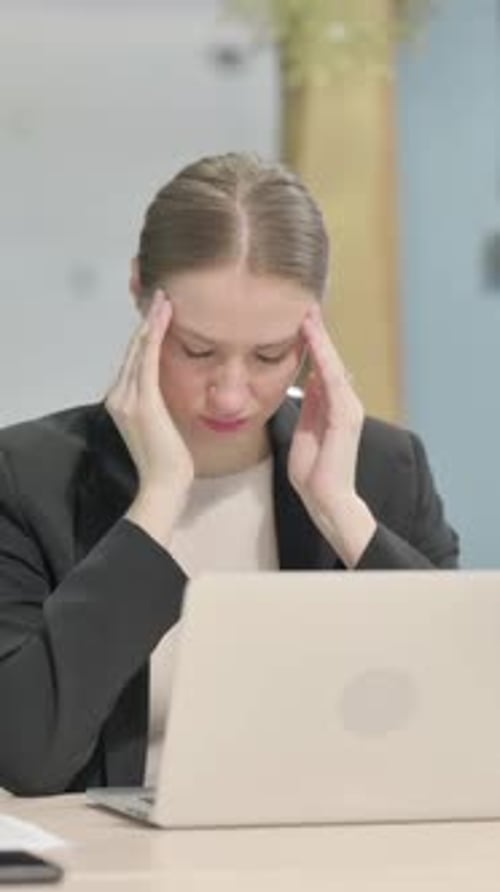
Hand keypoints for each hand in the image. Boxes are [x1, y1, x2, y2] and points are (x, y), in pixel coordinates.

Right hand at [105, 291, 193, 545]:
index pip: (134, 360)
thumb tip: (171, 393)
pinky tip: (164, 315)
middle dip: (148, 321)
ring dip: (152, 321)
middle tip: (161, 295)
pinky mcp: (143, 401)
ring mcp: (127, 398)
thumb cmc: (170, 463)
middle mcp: (119, 396)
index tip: (159, 313)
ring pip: (139, 349)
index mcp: (122, 402)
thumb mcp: (162, 426)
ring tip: (164, 298)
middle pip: (133, 350)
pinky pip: (148, 358)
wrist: (164, 485)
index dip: (145, 334)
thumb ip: (159, 406)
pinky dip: (155, 334)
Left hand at [288, 305, 375, 565]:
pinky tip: (311, 336)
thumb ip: (309, 408)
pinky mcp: (346, 414)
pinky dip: (322, 355)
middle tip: (304, 305)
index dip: (311, 345)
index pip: (321, 369)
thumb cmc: (313, 473)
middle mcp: (345, 403)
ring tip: (307, 312)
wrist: (326, 499)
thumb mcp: (305, 433)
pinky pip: (332, 377)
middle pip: (329, 360)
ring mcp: (349, 407)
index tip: (298, 322)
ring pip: (332, 363)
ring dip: (319, 337)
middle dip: (317, 333)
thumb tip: (307, 382)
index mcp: (333, 407)